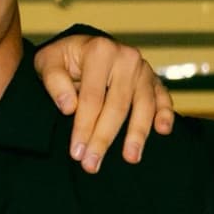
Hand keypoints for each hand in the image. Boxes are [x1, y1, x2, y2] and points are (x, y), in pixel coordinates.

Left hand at [33, 33, 175, 170]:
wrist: (83, 48)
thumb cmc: (63, 59)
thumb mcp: (47, 62)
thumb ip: (54, 82)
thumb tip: (68, 107)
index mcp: (99, 51)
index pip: (91, 98)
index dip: (83, 127)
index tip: (76, 153)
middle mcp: (126, 58)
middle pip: (117, 105)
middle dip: (103, 138)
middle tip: (92, 165)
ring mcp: (143, 69)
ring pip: (144, 105)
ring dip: (138, 134)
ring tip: (131, 158)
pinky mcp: (154, 80)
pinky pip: (163, 98)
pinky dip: (165, 114)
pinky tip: (163, 131)